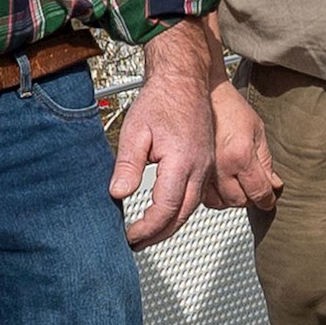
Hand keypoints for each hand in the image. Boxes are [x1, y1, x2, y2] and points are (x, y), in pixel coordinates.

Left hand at [110, 19, 219, 247]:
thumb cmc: (161, 100)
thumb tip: (118, 194)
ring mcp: (206, 167)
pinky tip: (166, 214)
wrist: (184, 80)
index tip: (130, 236)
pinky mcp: (206, 164)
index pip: (165, 208)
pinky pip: (196, 196)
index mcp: (182, 162)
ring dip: (170, 225)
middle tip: (137, 244)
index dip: (147, 228)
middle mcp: (200, 168)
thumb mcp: (136, 131)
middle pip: (181, 215)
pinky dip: (180, 211)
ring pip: (191, 208)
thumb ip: (127, 165)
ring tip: (148, 234)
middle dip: (158, 234)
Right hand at [212, 78, 280, 211]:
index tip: (269, 200)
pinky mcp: (190, 170)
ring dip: (230, 199)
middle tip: (253, 188)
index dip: (267, 200)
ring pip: (219, 202)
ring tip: (236, 186)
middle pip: (239, 200)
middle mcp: (220, 167)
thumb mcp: (257, 130)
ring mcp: (202, 170)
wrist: (203, 94)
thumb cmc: (229, 106)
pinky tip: (219, 185)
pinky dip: (213, 195)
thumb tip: (274, 185)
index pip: (259, 192)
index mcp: (240, 156)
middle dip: (249, 197)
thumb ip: (266, 161)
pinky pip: (202, 195)